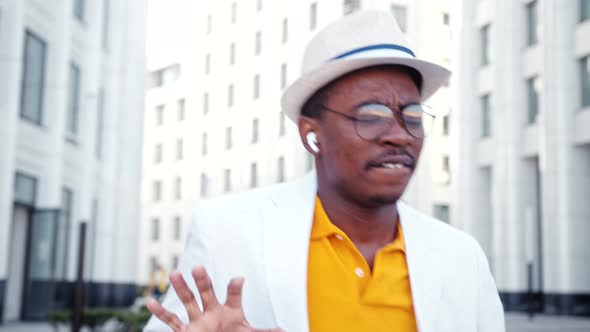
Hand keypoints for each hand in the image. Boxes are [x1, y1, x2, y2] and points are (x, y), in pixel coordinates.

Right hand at [147, 266, 282, 331]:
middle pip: (206, 293)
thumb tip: (285, 331)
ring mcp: (198, 320)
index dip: (236, 288)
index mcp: (230, 310)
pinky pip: (172, 321)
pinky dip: (161, 313)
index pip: (233, 295)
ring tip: (174, 274)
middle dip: (202, 281)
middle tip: (197, 268)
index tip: (239, 279)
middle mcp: (212, 311)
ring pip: (188, 302)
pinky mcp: (186, 331)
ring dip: (181, 289)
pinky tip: (150, 301)